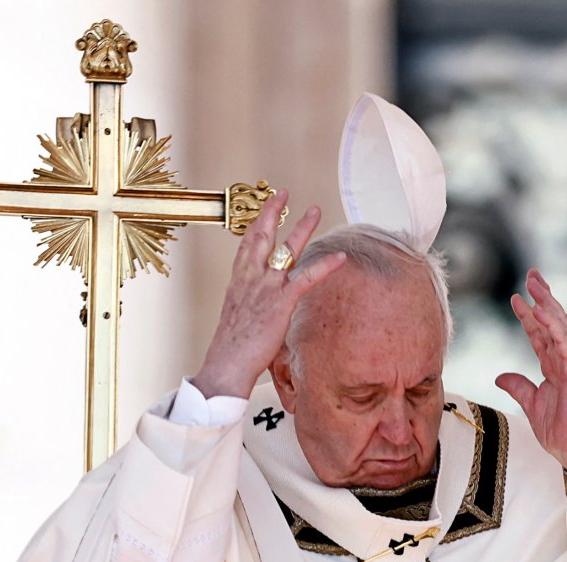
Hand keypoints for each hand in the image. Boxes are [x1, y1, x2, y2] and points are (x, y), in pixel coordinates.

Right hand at [192, 190, 345, 399]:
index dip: (255, 226)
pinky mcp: (281, 302)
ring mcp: (266, 288)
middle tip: (283, 192)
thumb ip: (252, 310)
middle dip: (273, 211)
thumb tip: (261, 315)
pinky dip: (325, 266)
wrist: (226, 363)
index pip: (246, 247)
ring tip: (315, 210)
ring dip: (302, 227)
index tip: (263, 212)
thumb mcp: (238, 322)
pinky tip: (340, 257)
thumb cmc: (230, 351)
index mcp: (238, 284)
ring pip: (286, 249)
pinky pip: (307, 278)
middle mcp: (250, 279)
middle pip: (262, 236)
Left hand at [495, 269, 566, 486]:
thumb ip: (518, 387)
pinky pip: (563, 343)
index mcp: (554, 367)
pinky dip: (553, 324)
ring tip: (535, 282)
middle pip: (553, 322)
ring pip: (560, 326)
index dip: (528, 315)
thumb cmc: (560, 431)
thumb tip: (500, 376)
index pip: (540, 334)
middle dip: (542, 297)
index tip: (516, 297)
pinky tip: (541, 309)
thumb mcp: (531, 404)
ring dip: (547, 302)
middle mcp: (564, 361)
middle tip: (531, 274)